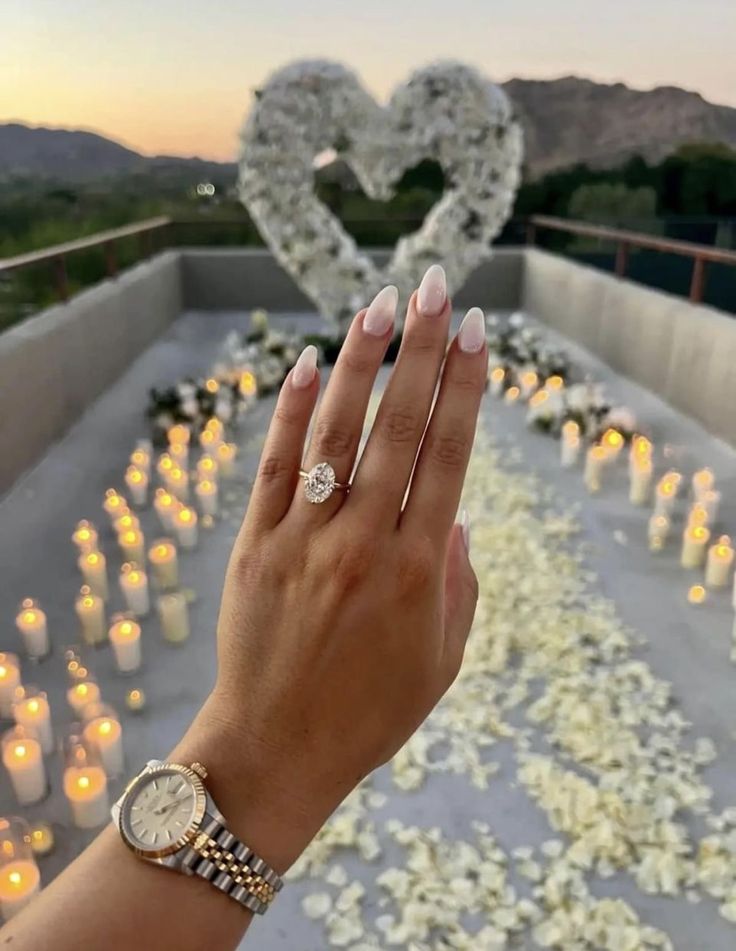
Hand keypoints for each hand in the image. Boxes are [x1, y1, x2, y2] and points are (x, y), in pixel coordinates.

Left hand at [175, 265, 486, 871]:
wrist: (274, 751)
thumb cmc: (369, 713)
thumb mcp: (442, 660)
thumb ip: (460, 584)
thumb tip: (457, 515)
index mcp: (419, 571)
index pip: (449, 456)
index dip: (464, 388)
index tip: (475, 333)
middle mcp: (364, 542)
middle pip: (398, 428)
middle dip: (420, 351)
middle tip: (434, 288)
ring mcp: (304, 539)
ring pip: (335, 434)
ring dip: (359, 365)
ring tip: (377, 305)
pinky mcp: (255, 545)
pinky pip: (275, 466)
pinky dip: (292, 412)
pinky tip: (306, 364)